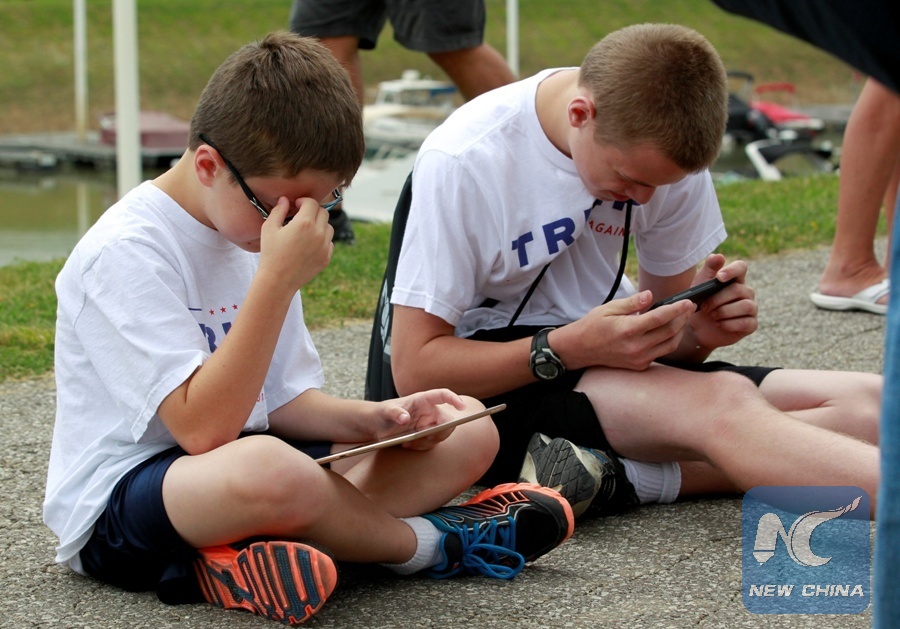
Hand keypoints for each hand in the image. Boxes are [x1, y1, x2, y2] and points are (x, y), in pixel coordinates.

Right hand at [258, 196, 333, 291]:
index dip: (304, 201)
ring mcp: (324, 246)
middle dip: (313, 211)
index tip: (297, 205)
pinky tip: (309, 244)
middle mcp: (318, 233)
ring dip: (319, 225)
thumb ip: (278, 211)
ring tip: (306, 231)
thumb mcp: (269, 228)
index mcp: (304, 223)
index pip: (312, 203)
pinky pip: (329, 243)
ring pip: (329, 227)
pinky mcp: (326, 258)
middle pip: (323, 213)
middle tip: (301, 216)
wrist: (278, 280)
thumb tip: (285, 200)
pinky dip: (322, 240)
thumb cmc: (271, 253)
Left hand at [374, 389, 466, 450]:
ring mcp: (429, 424)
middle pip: (447, 421)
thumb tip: (405, 418)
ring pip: (440, 435)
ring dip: (427, 441)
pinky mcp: (426, 436)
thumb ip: (394, 412)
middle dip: (439, 431)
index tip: (462, 407)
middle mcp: (429, 411)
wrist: (377, 425)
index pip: (443, 395)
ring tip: (408, 442)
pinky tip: (407, 445)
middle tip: (422, 437)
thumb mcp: (385, 411)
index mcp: (423, 400)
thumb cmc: (382, 412)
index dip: (455, 400)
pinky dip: (421, 446)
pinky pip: (431, 443)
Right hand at [559, 291, 695, 370]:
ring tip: (682, 319)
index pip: (660, 317)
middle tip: (689, 308)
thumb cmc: (594, 325)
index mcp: (628, 329)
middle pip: (670, 331)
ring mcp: (639, 358)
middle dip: (683, 318)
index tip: (688, 302)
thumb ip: (632, 303)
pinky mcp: (640, 366)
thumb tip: (650, 295)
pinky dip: (668, 341)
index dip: (677, 309)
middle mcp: (636, 346)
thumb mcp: (609, 308)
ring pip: (670, 345)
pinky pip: (661, 353)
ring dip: (680, 331)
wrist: (581, 349)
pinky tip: (668, 331)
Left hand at [686, 254, 757, 350]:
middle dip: (718, 299)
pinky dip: (729, 324)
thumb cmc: (700, 302)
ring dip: (724, 311)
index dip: (732, 270)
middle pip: (738, 290)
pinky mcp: (751, 324)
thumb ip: (709, 269)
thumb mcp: (700, 284)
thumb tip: (718, 256)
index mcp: (735, 279)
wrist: (697, 328)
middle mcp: (746, 292)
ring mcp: (751, 308)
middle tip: (704, 307)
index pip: (741, 267)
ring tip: (712, 315)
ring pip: (746, 305)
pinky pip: (746, 322)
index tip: (719, 278)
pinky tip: (719, 324)